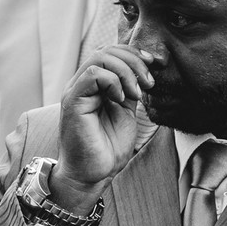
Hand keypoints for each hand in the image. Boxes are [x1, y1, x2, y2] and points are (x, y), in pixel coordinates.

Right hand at [50, 45, 153, 214]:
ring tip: (137, 94)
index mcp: (94, 86)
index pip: (110, 53)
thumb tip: (142, 70)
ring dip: (126, 71)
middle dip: (133, 60)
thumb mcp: (126, 112)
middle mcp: (82, 85)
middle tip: (149, 83)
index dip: (133, 53)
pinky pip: (92, 74)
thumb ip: (129, 90)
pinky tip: (122, 100)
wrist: (93, 174)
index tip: (154, 65)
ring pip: (99, 57)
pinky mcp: (72, 101)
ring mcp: (75, 91)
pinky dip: (113, 81)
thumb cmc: (108, 149)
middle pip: (106, 50)